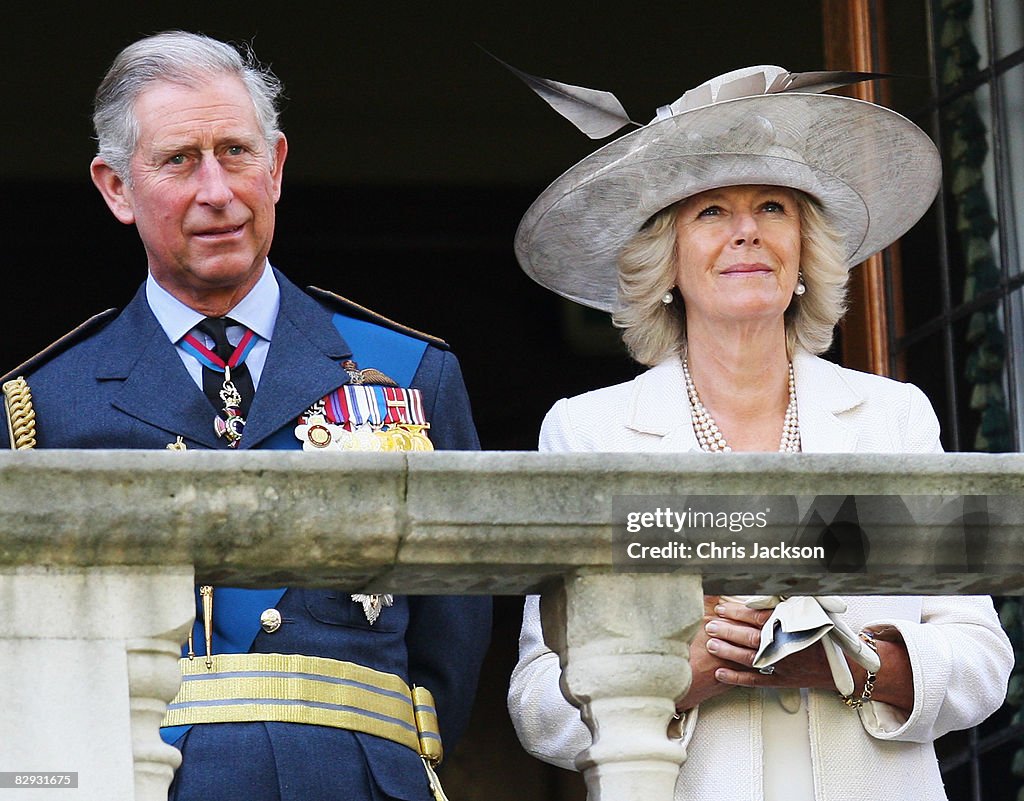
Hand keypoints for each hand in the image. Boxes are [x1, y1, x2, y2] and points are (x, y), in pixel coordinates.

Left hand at [675, 596, 835, 710]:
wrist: (841, 665)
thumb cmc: (823, 636)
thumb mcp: (809, 614)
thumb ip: (785, 605)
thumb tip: (761, 594)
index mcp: (790, 627)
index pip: (758, 617)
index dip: (737, 612)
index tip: (722, 608)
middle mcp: (785, 646)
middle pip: (750, 637)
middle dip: (728, 630)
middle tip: (710, 625)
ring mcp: (782, 666)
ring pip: (749, 658)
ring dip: (728, 651)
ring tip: (710, 645)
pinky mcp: (781, 681)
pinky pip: (756, 681)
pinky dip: (737, 678)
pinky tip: (720, 673)